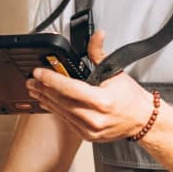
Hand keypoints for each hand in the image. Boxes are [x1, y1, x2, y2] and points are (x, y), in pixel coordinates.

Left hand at [26, 30, 154, 142]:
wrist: (142, 120)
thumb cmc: (130, 98)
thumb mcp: (116, 72)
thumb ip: (99, 53)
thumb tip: (96, 35)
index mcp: (102, 101)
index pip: (69, 88)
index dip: (51, 79)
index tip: (38, 72)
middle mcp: (95, 118)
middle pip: (61, 101)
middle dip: (43, 89)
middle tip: (31, 81)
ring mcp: (90, 129)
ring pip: (61, 112)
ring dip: (46, 100)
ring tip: (35, 90)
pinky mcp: (88, 136)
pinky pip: (67, 121)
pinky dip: (56, 110)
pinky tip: (48, 102)